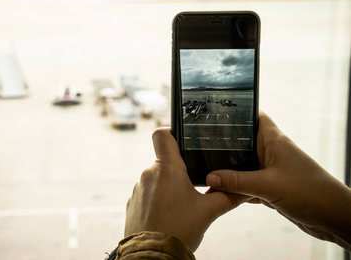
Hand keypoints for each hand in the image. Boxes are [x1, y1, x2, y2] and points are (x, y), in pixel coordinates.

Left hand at [124, 128, 246, 251]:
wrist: (153, 256)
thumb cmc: (179, 231)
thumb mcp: (209, 212)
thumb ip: (228, 196)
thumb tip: (246, 189)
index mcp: (167, 169)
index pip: (162, 134)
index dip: (173, 132)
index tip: (185, 140)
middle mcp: (149, 174)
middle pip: (165, 159)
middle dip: (180, 169)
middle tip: (194, 183)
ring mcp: (139, 188)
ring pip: (157, 177)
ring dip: (169, 185)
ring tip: (182, 204)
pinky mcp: (133, 202)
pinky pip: (148, 192)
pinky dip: (159, 198)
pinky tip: (169, 213)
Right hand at [206, 112, 350, 250]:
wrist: (334, 218)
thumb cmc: (310, 193)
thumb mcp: (268, 185)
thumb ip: (237, 181)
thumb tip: (211, 176)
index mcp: (274, 141)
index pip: (254, 117)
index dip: (237, 113)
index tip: (215, 114)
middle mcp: (271, 153)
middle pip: (243, 143)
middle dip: (225, 147)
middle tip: (201, 147)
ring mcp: (271, 171)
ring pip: (244, 166)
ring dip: (230, 172)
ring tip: (207, 171)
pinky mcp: (272, 188)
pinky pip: (248, 185)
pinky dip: (237, 190)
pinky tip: (223, 194)